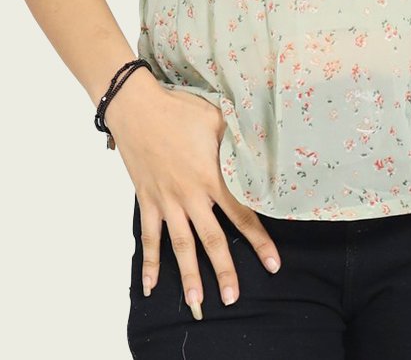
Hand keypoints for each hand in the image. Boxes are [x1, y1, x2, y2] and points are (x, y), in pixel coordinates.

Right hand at [106, 80, 282, 319]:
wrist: (138, 108)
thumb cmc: (180, 109)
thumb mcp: (217, 118)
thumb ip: (238, 139)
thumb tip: (260, 148)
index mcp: (212, 177)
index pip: (242, 214)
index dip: (259, 240)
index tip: (272, 264)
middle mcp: (191, 196)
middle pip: (212, 239)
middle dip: (224, 270)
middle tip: (233, 297)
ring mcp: (167, 201)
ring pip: (181, 245)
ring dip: (189, 275)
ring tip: (196, 302)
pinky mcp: (148, 200)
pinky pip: (149, 237)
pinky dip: (149, 262)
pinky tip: (150, 286)